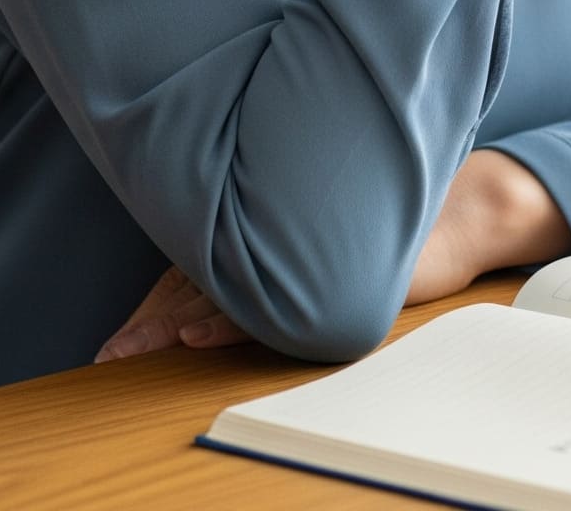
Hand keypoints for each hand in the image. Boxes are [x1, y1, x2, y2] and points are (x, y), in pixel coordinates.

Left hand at [92, 153, 570, 361]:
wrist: (459, 212)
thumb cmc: (391, 230)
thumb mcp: (327, 250)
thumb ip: (278, 254)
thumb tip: (213, 304)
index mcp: (269, 234)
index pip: (196, 278)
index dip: (153, 311)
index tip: (116, 344)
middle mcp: (277, 239)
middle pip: (196, 288)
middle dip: (149, 326)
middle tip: (111, 357)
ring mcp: (301, 255)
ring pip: (222, 294)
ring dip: (173, 326)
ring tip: (136, 352)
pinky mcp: (326, 275)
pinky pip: (268, 302)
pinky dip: (227, 319)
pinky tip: (197, 335)